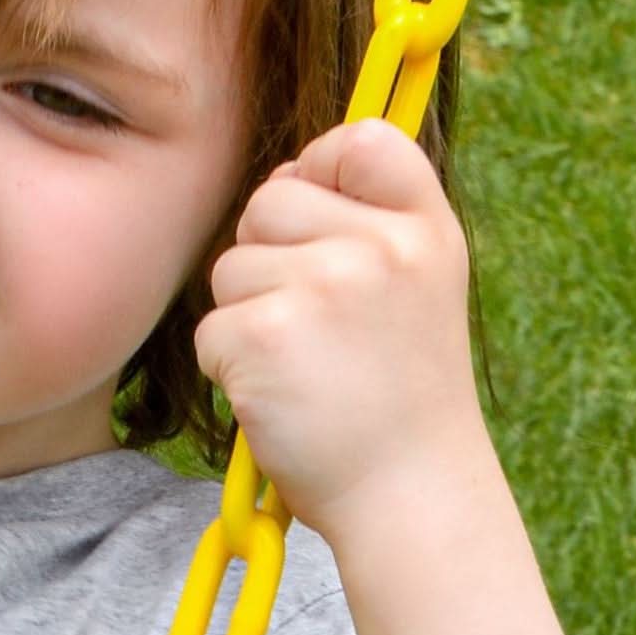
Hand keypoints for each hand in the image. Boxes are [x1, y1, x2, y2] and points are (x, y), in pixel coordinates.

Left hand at [194, 119, 489, 542]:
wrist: (408, 496)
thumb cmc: (399, 402)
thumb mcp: (417, 291)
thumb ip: (369, 227)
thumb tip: (283, 179)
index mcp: (425, 228)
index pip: (361, 138)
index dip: (320, 165)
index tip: (319, 219)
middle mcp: (380, 246)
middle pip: (269, 202)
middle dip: (266, 258)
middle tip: (310, 328)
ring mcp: (324, 287)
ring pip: (230, 268)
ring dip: (245, 319)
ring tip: (302, 369)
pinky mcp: (265, 335)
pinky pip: (210, 329)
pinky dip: (228, 369)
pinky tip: (281, 399)